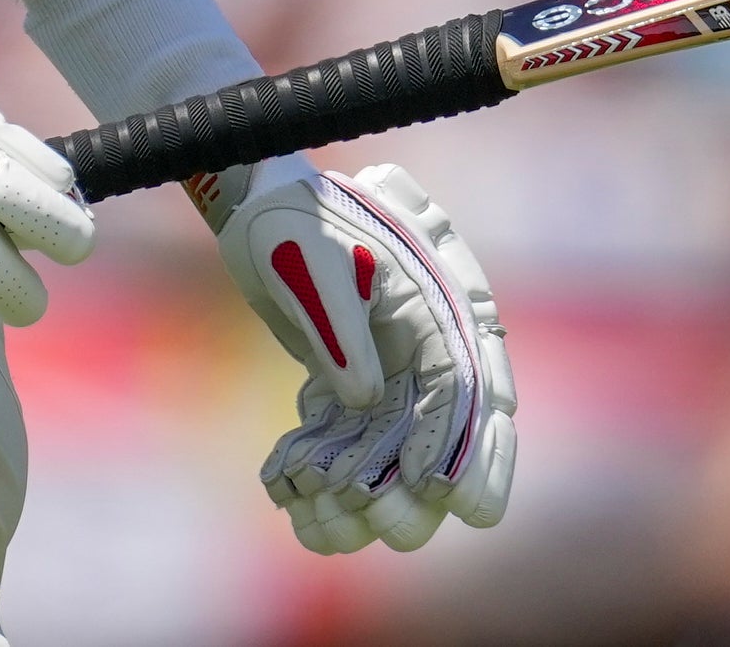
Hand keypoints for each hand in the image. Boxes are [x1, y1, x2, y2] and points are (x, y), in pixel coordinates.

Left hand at [206, 158, 515, 552]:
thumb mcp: (319, 266)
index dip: (458, 444)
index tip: (434, 489)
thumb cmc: (295, 223)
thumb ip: (345, 333)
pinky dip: (325, 476)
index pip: (468, 388)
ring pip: (395, 452)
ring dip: (366, 495)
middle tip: (389, 523)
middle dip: (424, 490)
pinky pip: (350, 444)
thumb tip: (366, 399)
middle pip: (449, 435)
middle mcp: (424, 347)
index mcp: (436, 308)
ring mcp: (389, 370)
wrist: (261, 205)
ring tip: (323, 524)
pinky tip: (291, 498)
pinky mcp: (349, 384)